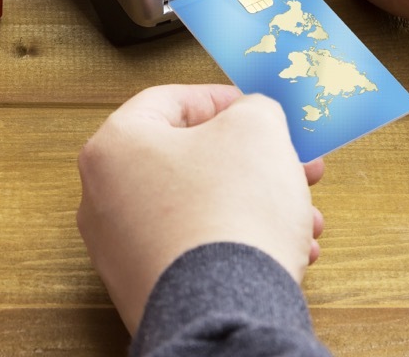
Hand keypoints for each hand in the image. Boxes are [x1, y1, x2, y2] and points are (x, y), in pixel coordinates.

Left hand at [76, 84, 324, 334]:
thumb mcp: (257, 129)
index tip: (256, 107)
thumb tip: (252, 117)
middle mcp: (103, 196)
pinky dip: (239, 242)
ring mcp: (120, 247)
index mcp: (113, 146)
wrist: (223, 309)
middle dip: (254, 161)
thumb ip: (253, 109)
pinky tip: (288, 252)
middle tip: (295, 163)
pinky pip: (196, 250)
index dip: (221, 99)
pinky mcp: (145, 287)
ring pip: (199, 207)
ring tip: (305, 217)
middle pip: (189, 160)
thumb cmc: (229, 212)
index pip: (169, 101)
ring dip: (257, 204)